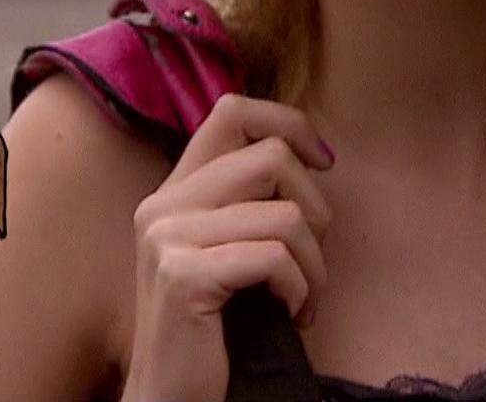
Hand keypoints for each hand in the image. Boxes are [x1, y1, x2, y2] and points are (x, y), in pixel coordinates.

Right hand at [119, 93, 335, 401]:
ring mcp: (167, 238)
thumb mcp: (224, 251)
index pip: (232, 112)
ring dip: (315, 264)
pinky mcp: (183, 275)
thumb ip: (244, 202)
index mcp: (174, 191)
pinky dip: (301, 289)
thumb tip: (308, 156)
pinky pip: (276, 257)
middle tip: (313, 258)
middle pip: (270, 156)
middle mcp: (163, 205)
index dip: (290, 123)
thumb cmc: (215, 329)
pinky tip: (291, 314)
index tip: (322, 162)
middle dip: (315, 208)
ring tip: (304, 297)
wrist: (171, 397)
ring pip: (284, 214)